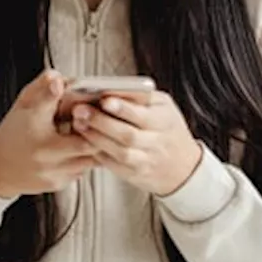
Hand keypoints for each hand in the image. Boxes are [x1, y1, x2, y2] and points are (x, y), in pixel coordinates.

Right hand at [0, 69, 99, 198]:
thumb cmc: (13, 131)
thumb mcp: (24, 104)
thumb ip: (42, 88)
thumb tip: (58, 76)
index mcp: (36, 126)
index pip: (72, 117)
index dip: (85, 110)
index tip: (88, 107)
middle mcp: (45, 153)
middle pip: (90, 144)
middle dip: (97, 133)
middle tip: (102, 123)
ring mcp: (52, 172)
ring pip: (90, 160)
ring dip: (94, 148)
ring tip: (91, 135)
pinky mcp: (57, 184)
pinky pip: (82, 171)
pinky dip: (84, 160)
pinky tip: (78, 150)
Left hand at [71, 91, 202, 196]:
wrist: (183, 167)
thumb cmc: (168, 129)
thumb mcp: (164, 107)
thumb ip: (141, 97)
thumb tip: (112, 87)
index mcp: (165, 121)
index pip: (143, 114)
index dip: (122, 108)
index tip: (104, 99)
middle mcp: (157, 143)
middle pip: (127, 134)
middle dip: (101, 122)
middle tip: (80, 110)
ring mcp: (145, 161)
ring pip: (119, 151)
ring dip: (96, 138)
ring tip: (79, 124)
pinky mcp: (134, 175)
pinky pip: (113, 165)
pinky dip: (98, 153)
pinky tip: (85, 141)